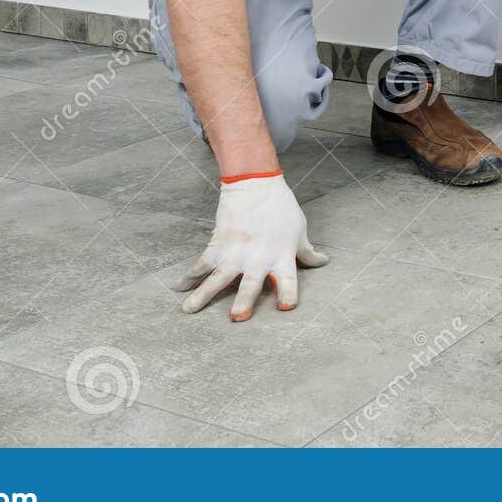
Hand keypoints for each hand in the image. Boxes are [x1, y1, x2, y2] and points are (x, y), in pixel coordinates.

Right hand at [175, 170, 328, 320]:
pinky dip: (189, 276)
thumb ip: (307, 252)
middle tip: (237, 317)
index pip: (288, 281)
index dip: (287, 294)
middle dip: (243, 301)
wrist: (255, 183)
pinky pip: (202, 263)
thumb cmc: (281, 208)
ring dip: (202, 295)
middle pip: (250, 284)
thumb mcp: (299, 230)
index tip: (286, 308)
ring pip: (218, 278)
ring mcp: (236, 252)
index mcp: (281, 257)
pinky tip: (178, 287)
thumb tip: (323, 262)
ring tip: (189, 310)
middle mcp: (258, 258)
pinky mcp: (218, 244)